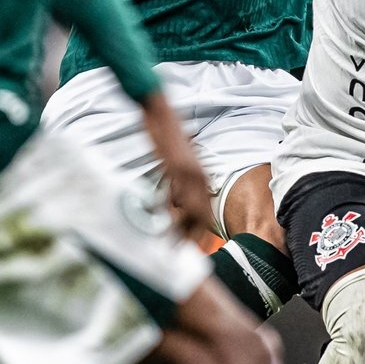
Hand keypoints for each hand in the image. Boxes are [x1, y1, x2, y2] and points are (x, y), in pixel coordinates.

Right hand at [140, 96, 210, 243]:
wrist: (161, 112)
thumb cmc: (168, 136)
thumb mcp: (179, 161)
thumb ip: (180, 180)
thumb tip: (175, 200)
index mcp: (202, 175)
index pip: (205, 209)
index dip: (200, 229)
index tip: (193, 245)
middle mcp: (199, 176)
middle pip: (200, 213)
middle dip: (191, 235)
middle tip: (180, 251)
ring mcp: (188, 171)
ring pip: (187, 208)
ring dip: (177, 228)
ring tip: (169, 245)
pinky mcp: (175, 166)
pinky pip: (171, 193)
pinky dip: (165, 209)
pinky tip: (159, 221)